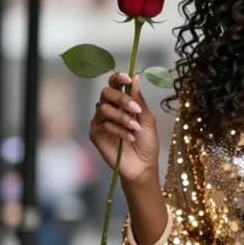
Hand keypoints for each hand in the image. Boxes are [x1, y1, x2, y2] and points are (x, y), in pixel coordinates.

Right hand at [90, 71, 158, 186]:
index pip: (114, 85)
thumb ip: (139, 100)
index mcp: (122, 103)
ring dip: (122, 118)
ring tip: (135, 129)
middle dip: (122, 99)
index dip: (118, 78)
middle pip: (106, 92)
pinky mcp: (96, 134)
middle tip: (135, 110)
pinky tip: (129, 138)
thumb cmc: (146, 144)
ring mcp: (100, 121)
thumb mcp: (147, 119)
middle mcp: (109, 109)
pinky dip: (118, 130)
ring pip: (104, 108)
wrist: (143, 166)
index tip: (127, 78)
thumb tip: (136, 79)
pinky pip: (103, 124)